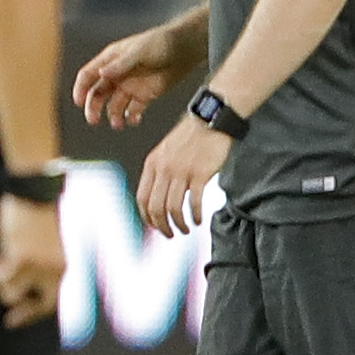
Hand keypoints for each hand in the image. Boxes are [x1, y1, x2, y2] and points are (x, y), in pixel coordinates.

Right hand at [0, 196, 64, 328]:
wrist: (34, 191)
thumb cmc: (38, 212)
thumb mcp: (48, 244)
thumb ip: (42, 265)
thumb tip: (25, 285)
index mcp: (62, 266)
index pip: (50, 302)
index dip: (33, 315)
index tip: (16, 319)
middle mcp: (52, 270)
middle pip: (33, 305)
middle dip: (20, 311)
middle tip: (9, 317)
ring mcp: (36, 266)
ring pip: (9, 291)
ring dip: (0, 278)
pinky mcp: (19, 257)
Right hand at [72, 21, 191, 128]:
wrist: (185, 49)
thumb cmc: (159, 43)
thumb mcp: (139, 51)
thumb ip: (121, 64)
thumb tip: (102, 73)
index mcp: (110, 61)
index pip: (88, 75)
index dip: (80, 88)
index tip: (78, 102)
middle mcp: (116, 75)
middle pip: (97, 94)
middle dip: (93, 107)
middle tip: (93, 120)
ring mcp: (129, 86)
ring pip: (114, 105)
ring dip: (113, 116)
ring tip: (118, 124)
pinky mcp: (144, 96)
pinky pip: (133, 110)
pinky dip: (131, 117)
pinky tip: (134, 120)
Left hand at [137, 116, 231, 237]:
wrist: (211, 119)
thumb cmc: (191, 136)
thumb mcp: (166, 151)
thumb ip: (161, 171)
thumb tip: (159, 196)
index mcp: (152, 163)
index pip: (142, 198)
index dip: (147, 217)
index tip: (155, 226)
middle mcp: (163, 169)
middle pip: (156, 207)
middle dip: (161, 226)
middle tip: (170, 234)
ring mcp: (181, 171)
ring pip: (173, 208)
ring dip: (178, 223)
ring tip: (185, 229)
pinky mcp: (200, 173)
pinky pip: (194, 202)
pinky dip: (194, 215)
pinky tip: (198, 220)